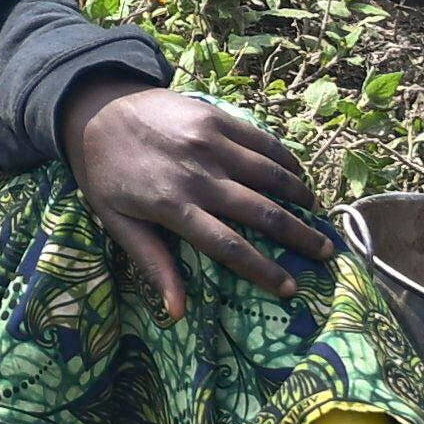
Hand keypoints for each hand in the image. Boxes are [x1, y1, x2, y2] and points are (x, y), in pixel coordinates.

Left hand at [65, 78, 336, 315]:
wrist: (96, 110)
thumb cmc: (106, 175)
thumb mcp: (118, 223)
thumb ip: (152, 264)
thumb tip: (176, 313)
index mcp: (174, 207)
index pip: (229, 246)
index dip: (263, 270)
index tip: (290, 288)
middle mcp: (198, 176)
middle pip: (262, 213)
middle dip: (299, 236)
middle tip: (326, 252)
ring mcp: (211, 143)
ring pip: (270, 175)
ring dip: (300, 197)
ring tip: (320, 216)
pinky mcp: (217, 117)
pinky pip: (262, 141)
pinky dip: (286, 160)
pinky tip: (299, 176)